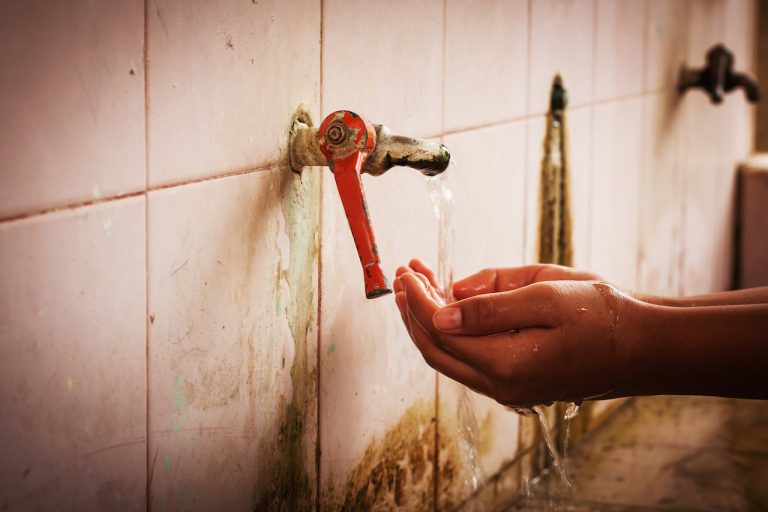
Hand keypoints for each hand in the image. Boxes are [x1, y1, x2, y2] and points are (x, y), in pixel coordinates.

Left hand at [393, 261, 642, 406]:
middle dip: (413, 311)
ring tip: (418, 285)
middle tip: (403, 275)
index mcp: (507, 365)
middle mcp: (502, 385)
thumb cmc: (601, 315)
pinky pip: (469, 358)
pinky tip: (449, 305)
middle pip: (436, 349)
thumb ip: (490, 305)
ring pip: (449, 356)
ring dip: (428, 321)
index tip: (406, 270)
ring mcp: (508, 388)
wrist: (641, 346)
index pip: (442, 331)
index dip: (418, 300)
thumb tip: (440, 310)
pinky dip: (452, 331)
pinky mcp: (515, 381)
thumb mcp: (546, 295)